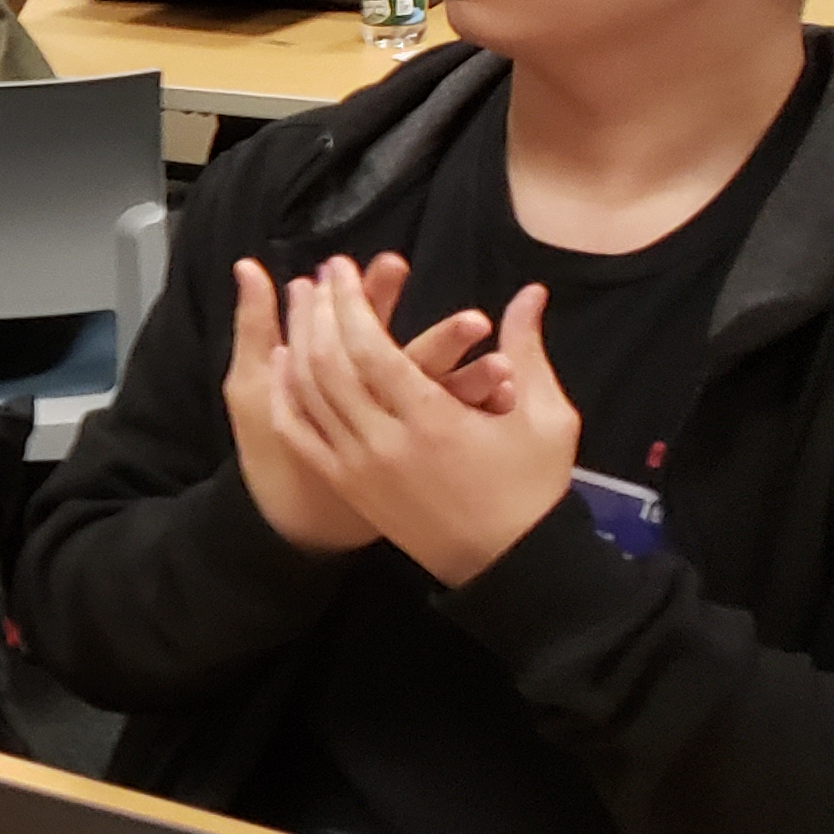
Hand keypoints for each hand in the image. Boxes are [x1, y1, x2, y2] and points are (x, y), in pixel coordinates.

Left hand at [269, 261, 579, 587]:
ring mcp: (359, 468)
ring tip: (298, 305)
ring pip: (309, 395)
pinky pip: (301, 435)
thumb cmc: (534, 488)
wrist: (510, 565)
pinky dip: (287, 395)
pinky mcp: (348, 486)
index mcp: (435, 422)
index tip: (342, 268)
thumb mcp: (549, 418)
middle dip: (318, 313)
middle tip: (317, 276)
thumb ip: (528, 350)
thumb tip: (530, 293)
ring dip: (298, 343)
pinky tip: (284, 362)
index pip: (374, 350)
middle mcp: (385, 443)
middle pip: (329, 366)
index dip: (351, 303)